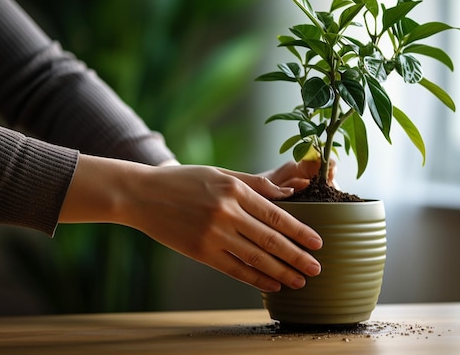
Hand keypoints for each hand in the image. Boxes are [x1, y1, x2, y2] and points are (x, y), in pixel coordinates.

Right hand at [59, 155, 322, 291]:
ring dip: (281, 272)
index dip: (300, 232)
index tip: (317, 243)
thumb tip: (288, 193)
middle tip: (316, 269)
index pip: (276, 216)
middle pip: (270, 241)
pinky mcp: (200, 252)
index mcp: (234, 190)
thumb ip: (255, 184)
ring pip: (255, 258)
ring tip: (300, 282)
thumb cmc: (183, 181)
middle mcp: (226, 213)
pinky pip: (234, 269)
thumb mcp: (220, 174)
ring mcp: (213, 235)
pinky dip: (255, 279)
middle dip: (297, 257)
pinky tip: (271, 285)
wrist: (141, 195)